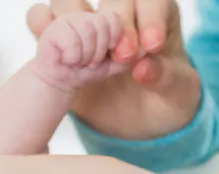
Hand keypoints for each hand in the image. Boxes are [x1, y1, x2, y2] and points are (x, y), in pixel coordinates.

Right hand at [27, 0, 200, 139]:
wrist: (140, 117)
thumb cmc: (165, 97)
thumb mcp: (178, 94)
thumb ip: (166, 78)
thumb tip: (144, 68)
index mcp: (157, 12)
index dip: (149, 17)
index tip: (151, 46)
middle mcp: (119, 10)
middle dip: (116, 23)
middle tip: (123, 57)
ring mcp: (86, 22)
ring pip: (68, 1)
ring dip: (77, 25)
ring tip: (93, 61)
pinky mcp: (60, 39)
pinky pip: (40, 18)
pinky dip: (44, 30)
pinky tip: (66, 59)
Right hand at [35, 12, 127, 91]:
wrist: (61, 82)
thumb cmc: (86, 70)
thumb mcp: (115, 64)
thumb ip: (132, 55)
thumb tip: (145, 48)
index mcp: (99, 19)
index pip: (114, 18)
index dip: (113, 39)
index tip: (106, 53)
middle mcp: (84, 15)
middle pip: (102, 23)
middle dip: (99, 51)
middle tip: (90, 61)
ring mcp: (68, 19)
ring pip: (87, 30)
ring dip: (85, 55)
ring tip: (79, 61)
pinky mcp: (54, 28)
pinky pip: (72, 41)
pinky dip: (72, 57)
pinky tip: (66, 59)